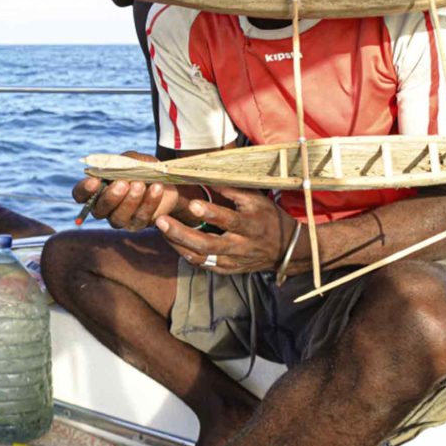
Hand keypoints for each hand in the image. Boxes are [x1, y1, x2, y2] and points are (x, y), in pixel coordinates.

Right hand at [73, 151, 181, 230]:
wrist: (164, 179)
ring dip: (130, 201)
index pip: (80, 195)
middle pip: (98, 210)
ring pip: (118, 218)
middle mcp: (104, 207)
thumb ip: (122, 162)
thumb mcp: (132, 159)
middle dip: (110, 197)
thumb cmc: (141, 168)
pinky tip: (156, 188)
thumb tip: (114, 167)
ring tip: (140, 184)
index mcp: (95, 190)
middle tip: (123, 183)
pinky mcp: (138, 224)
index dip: (84, 190)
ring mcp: (120, 218)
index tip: (94, 182)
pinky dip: (149, 201)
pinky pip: (141, 217)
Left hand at [155, 185, 297, 273]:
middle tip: (161, 221)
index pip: (230, 221)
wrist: (285, 251)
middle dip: (182, 233)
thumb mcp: (257, 200)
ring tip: (159, 228)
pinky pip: (201, 264)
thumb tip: (207, 175)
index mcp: (251, 225)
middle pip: (208, 244)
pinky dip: (184, 253)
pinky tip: (170, 240)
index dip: (211, 214)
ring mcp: (232, 261)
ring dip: (177, 243)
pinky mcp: (226, 269)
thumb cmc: (267, 218)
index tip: (193, 204)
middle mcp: (241, 246)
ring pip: (201, 257)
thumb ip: (233, 189)